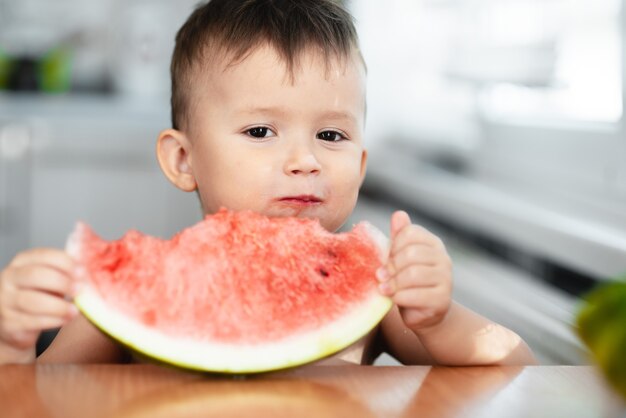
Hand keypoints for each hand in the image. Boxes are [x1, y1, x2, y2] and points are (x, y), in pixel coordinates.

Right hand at [0, 249, 78, 351]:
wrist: (18, 325)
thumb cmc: (40, 295)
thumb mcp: (50, 279)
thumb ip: (64, 272)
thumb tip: (92, 270)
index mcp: (21, 262)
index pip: (42, 255)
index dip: (64, 262)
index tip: (82, 271)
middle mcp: (9, 278)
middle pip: (35, 275)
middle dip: (62, 282)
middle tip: (79, 289)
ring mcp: (5, 301)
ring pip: (33, 301)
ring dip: (59, 306)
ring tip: (75, 310)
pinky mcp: (8, 323)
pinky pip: (32, 321)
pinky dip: (54, 320)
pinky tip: (66, 319)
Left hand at [377, 211, 452, 331]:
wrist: (421, 313)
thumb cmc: (407, 282)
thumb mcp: (400, 258)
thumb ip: (399, 237)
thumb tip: (399, 214)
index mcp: (432, 243)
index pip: (409, 233)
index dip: (392, 245)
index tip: (386, 258)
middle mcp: (443, 258)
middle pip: (410, 253)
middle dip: (391, 266)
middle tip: (381, 276)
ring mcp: (446, 279)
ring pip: (413, 274)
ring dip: (394, 283)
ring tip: (384, 288)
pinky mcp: (443, 300)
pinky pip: (416, 295)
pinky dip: (399, 297)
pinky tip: (394, 298)